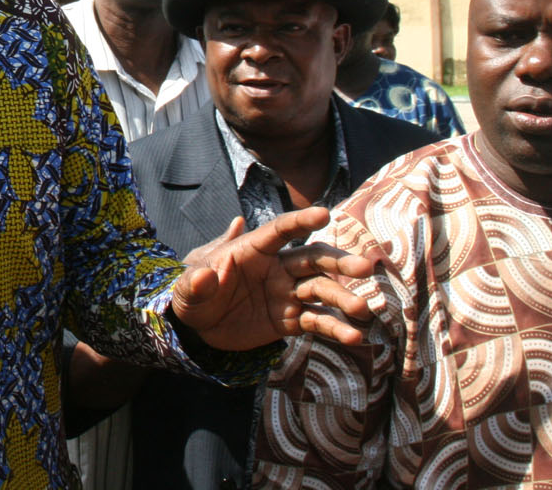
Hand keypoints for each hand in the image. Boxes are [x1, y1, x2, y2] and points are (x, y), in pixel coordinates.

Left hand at [169, 206, 375, 351]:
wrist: (198, 327)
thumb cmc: (192, 295)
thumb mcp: (187, 290)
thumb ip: (196, 282)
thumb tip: (205, 276)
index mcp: (253, 249)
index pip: (280, 230)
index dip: (301, 221)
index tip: (325, 214)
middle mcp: (277, 268)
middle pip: (313, 258)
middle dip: (338, 261)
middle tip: (364, 267)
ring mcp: (286, 294)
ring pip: (321, 290)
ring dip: (343, 298)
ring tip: (363, 310)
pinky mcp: (289, 320)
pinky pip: (316, 321)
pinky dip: (335, 328)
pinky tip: (355, 337)